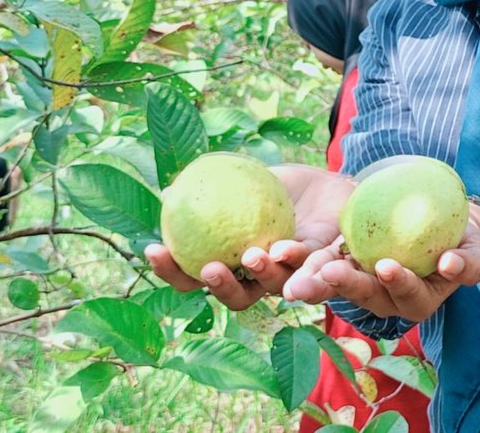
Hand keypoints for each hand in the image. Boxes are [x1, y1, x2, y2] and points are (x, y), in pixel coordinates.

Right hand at [145, 164, 354, 310]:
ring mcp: (292, 275)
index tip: (154, 249)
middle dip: (220, 288)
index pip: (194, 276)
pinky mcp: (324, 268)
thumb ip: (209, 190)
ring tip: (252, 256)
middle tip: (209, 268)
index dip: (172, 270)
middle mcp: (260, 279)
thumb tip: (168, 191)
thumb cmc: (274, 188)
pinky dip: (295, 261)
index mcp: (232, 263)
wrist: (324, 184)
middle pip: (235, 297)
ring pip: (274, 286)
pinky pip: (310, 268)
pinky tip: (284, 248)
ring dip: (262, 275)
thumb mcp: (240, 182)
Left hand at [283, 213, 479, 321]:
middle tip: (327, 273)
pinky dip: (299, 258)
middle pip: (363, 294)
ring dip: (310, 276)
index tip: (387, 266)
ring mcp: (360, 280)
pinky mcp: (343, 261)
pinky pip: (318, 260)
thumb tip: (450, 265)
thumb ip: (468, 262)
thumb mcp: (474, 251)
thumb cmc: (464, 242)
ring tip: (293, 262)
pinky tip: (278, 249)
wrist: (445, 228)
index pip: (407, 295)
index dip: (398, 283)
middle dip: (344, 285)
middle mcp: (384, 297)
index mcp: (417, 300)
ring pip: (334, 282)